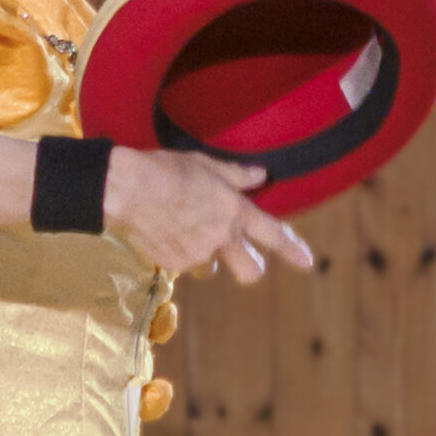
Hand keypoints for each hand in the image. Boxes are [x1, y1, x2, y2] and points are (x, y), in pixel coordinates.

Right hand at [105, 148, 314, 283]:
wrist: (127, 189)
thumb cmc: (166, 169)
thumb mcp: (206, 164)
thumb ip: (237, 176)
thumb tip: (261, 176)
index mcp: (235, 210)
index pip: (274, 235)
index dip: (294, 250)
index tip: (308, 263)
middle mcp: (222, 237)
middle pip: (251, 272)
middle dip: (251, 268)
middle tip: (241, 257)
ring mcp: (198, 255)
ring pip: (213, 269)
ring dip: (208, 258)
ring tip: (187, 232)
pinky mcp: (175, 266)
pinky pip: (185, 267)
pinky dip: (181, 254)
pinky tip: (166, 233)